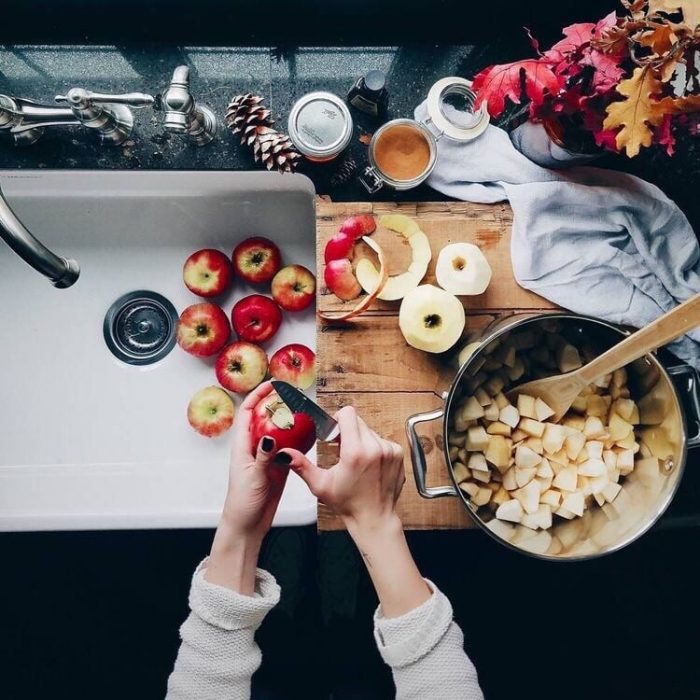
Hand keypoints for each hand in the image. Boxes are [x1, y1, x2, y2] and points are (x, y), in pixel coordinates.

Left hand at [221, 381, 288, 540]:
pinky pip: (288, 448)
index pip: (248, 413)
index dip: (257, 396)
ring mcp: (267, 457)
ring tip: (302, 408)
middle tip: (292, 394)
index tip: (271, 384)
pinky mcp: (278, 467)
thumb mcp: (253, 477)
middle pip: (264, 418)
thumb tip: (269, 437)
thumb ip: (262, 457)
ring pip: (278, 431)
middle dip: (276, 403)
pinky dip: (297, 439)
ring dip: (288, 420)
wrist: (248, 524)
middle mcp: (254, 448)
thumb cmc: (243, 502)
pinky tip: (308, 434)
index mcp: (242, 446)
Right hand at [279, 407, 430, 616]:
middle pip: (358, 422)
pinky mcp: (398, 454)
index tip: (335, 433)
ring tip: (357, 461)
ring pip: (370, 431)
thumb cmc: (348, 504)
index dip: (338, 420)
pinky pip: (382, 440)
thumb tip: (284, 453)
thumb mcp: (320, 485)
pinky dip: (374, 448)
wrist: (374, 518)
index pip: (348, 414)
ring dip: (361, 440)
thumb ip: (301, 465)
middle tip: (343, 451)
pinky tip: (369, 465)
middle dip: (348, 432)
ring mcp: (389, 450)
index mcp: (355, 452)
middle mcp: (375, 448)